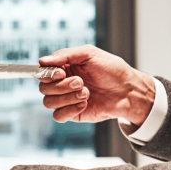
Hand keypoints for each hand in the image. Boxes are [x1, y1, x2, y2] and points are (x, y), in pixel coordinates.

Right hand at [38, 45, 155, 125]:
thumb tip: (42, 60)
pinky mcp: (73, 114)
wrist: (128, 91)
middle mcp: (63, 83)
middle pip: (43, 88)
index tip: (62, 72)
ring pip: (48, 102)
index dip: (48, 73)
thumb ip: (65, 55)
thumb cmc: (112, 70)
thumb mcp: (90, 54)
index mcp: (65, 67)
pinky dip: (70, 109)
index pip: (43, 71)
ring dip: (67, 97)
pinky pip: (58, 116)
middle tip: (81, 82)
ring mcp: (67, 99)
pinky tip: (85, 103)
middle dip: (62, 86)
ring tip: (87, 92)